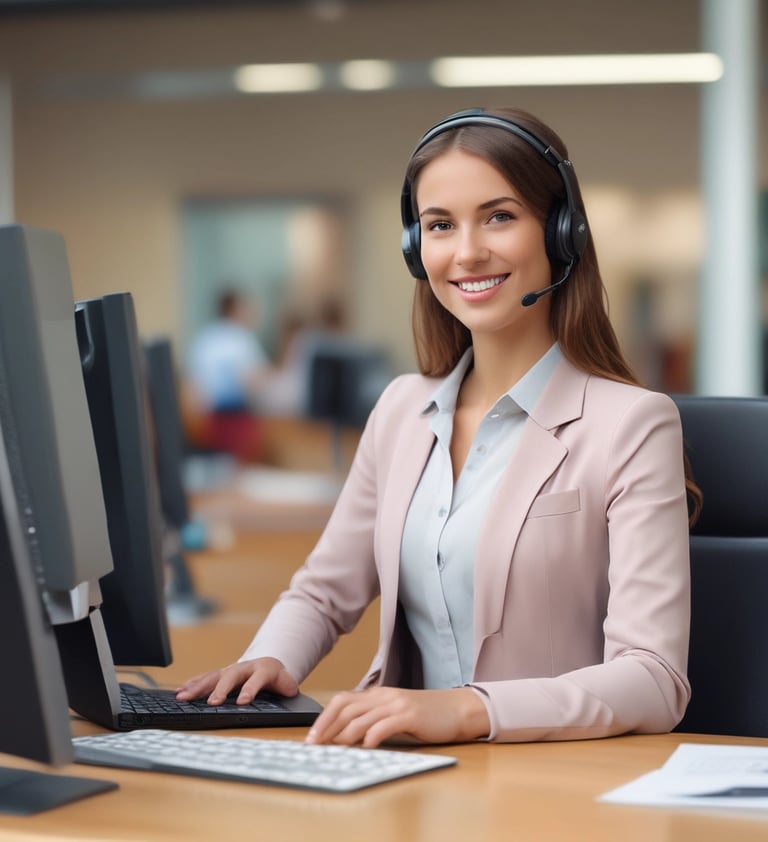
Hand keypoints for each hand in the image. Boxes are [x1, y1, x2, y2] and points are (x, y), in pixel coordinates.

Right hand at [175, 657, 298, 705]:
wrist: (269, 664)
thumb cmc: (277, 678)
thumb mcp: (287, 684)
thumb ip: (288, 688)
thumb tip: (288, 692)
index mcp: (262, 670)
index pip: (256, 680)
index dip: (250, 690)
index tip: (243, 702)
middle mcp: (243, 668)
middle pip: (230, 677)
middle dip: (221, 689)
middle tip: (212, 702)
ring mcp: (230, 670)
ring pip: (213, 677)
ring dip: (198, 687)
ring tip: (183, 697)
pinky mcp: (220, 674)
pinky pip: (205, 678)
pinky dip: (192, 684)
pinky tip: (180, 691)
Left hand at [304, 686, 489, 747]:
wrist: (458, 709)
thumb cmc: (427, 715)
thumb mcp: (395, 713)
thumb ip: (374, 719)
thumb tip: (346, 737)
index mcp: (378, 695)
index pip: (342, 700)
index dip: (324, 717)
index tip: (311, 735)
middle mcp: (384, 696)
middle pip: (346, 707)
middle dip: (326, 726)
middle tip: (313, 744)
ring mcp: (397, 704)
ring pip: (362, 717)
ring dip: (344, 734)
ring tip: (333, 749)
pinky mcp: (410, 715)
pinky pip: (385, 725)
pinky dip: (372, 736)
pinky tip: (366, 747)